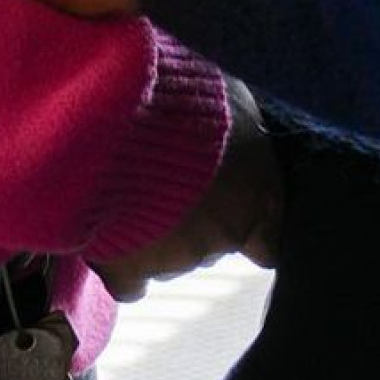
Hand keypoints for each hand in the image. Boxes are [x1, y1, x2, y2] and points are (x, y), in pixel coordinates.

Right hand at [93, 79, 281, 299]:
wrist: (116, 122)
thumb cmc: (181, 98)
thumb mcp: (231, 100)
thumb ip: (242, 132)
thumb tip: (240, 135)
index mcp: (258, 195)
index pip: (269, 240)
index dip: (249, 226)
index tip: (229, 209)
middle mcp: (224, 234)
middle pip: (214, 241)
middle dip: (195, 216)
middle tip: (167, 179)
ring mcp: (177, 258)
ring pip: (171, 256)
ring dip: (157, 230)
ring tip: (131, 188)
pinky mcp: (129, 272)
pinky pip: (130, 281)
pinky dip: (120, 263)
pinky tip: (110, 233)